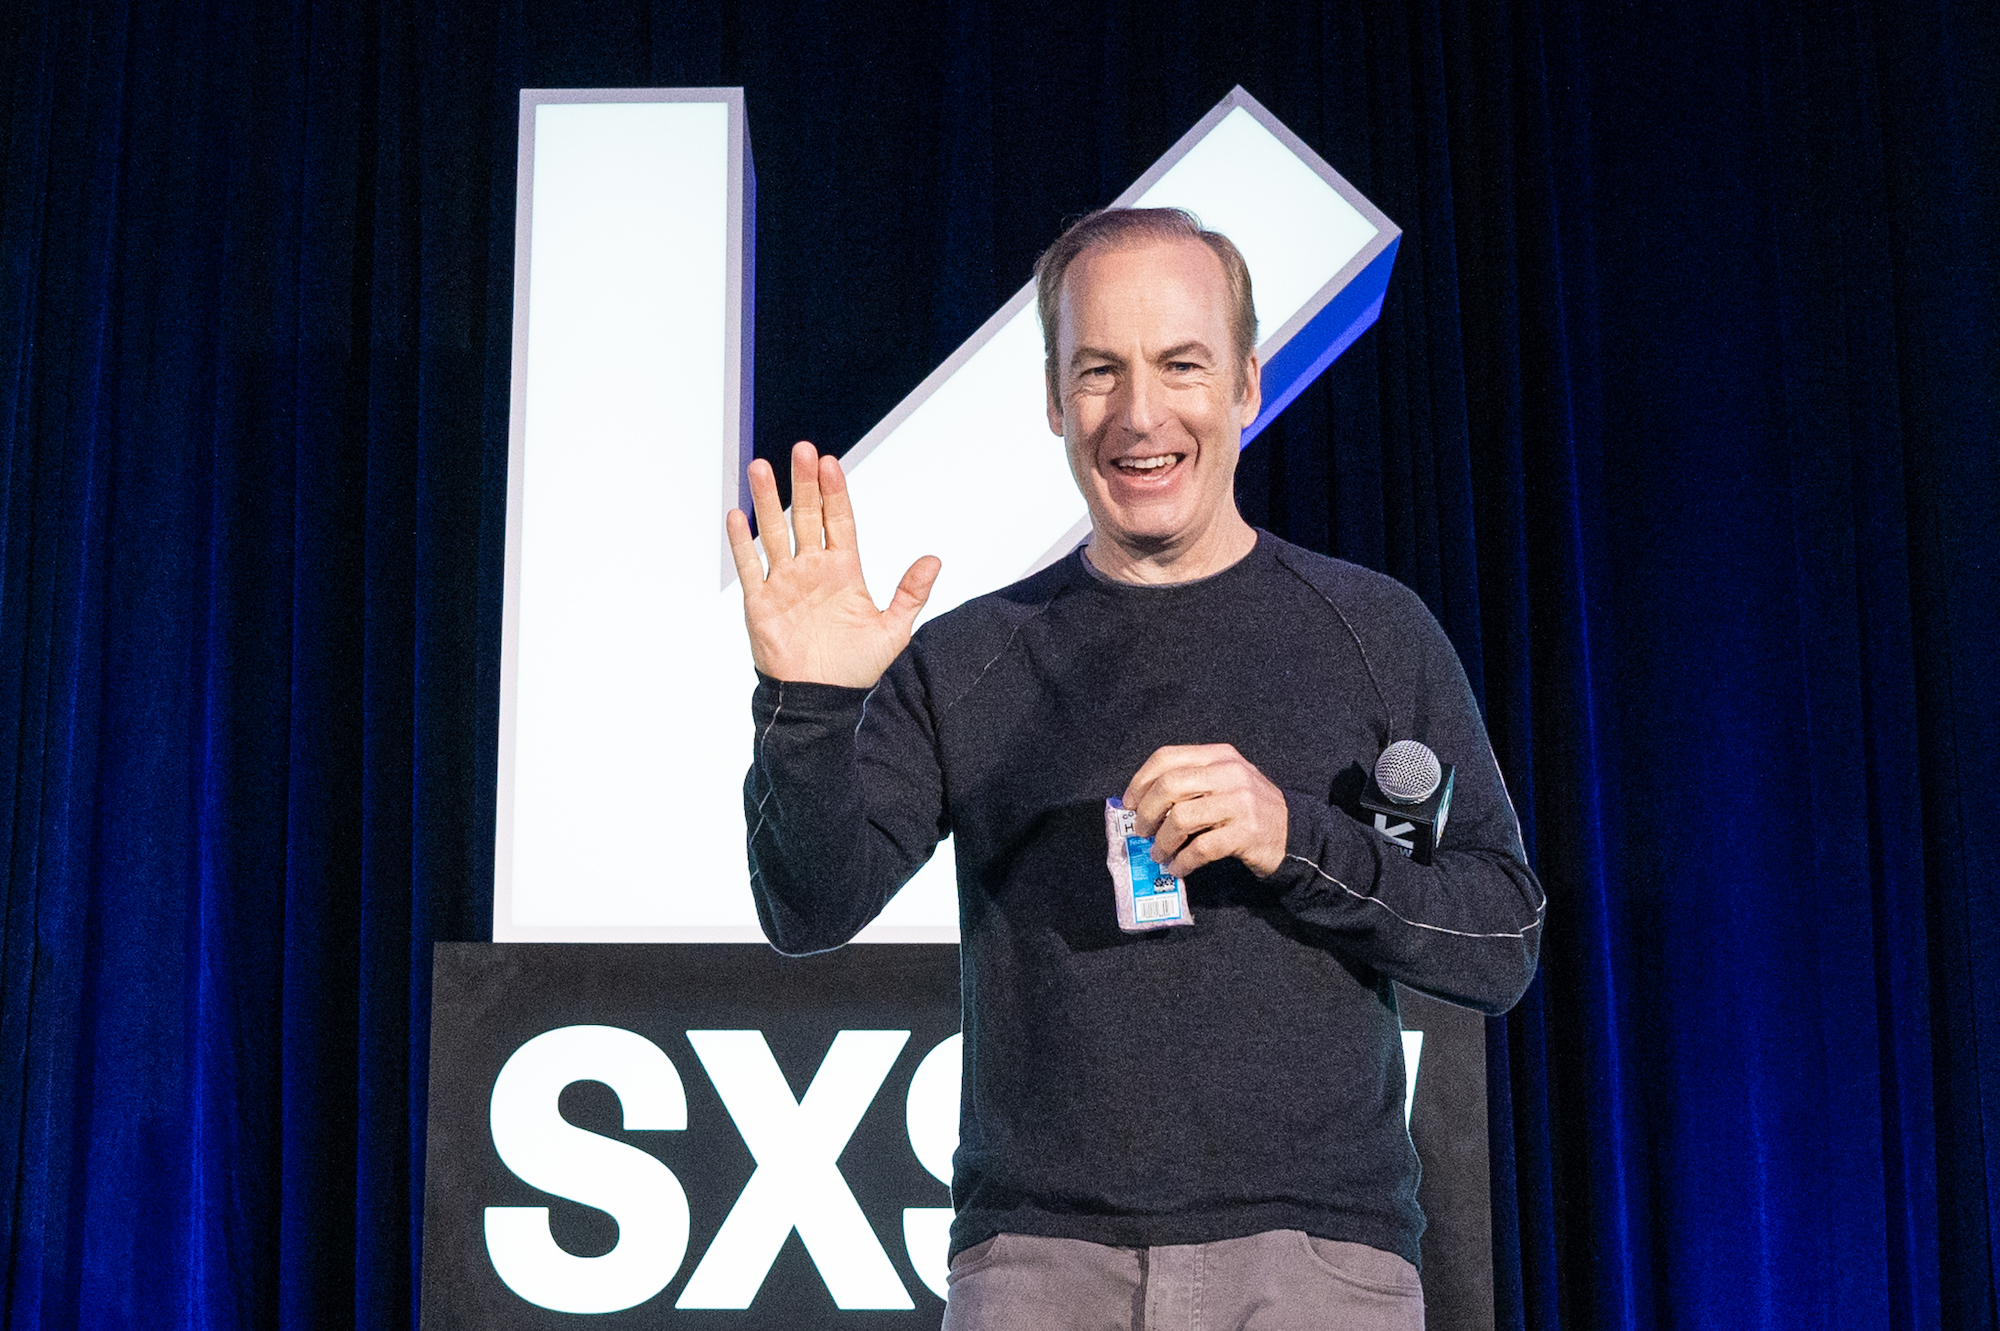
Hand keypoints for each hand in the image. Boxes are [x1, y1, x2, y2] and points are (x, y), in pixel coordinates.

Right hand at [726, 441, 941, 687]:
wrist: (821, 700)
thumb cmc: (855, 669)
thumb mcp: (893, 630)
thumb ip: (911, 593)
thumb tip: (934, 559)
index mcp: (844, 571)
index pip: (838, 520)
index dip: (834, 492)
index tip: (830, 463)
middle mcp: (812, 569)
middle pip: (805, 516)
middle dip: (803, 483)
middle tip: (801, 451)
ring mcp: (785, 583)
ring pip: (773, 532)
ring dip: (766, 500)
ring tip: (759, 468)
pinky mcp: (760, 602)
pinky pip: (750, 567)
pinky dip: (741, 542)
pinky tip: (737, 515)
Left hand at [1122, 744, 1288, 877]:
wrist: (1293, 832)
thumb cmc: (1249, 808)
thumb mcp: (1224, 781)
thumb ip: (1190, 782)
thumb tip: (1141, 803)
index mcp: (1218, 755)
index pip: (1167, 757)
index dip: (1140, 781)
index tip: (1128, 803)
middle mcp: (1229, 773)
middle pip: (1169, 786)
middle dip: (1146, 812)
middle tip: (1140, 832)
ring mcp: (1240, 802)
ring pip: (1182, 818)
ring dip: (1162, 842)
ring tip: (1159, 854)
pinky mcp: (1246, 833)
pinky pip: (1201, 848)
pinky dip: (1182, 861)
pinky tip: (1178, 868)